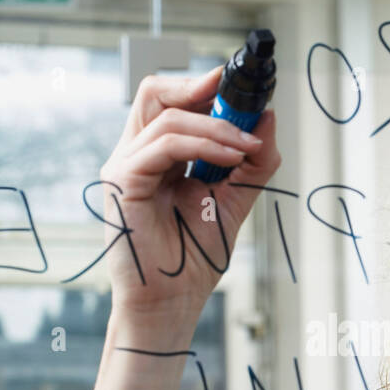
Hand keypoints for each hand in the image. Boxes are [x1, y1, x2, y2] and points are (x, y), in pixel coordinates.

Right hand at [98, 65, 281, 316]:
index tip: (246, 90)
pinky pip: (163, 144)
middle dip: (200, 88)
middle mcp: (136, 154)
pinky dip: (203, 144)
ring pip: (166, 115)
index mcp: (157, 155)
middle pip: (155, 92)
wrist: (172, 302)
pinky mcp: (122, 180)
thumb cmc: (194, 258)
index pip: (173, 102)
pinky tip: (232, 158)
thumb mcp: (234, 198)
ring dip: (217, 126)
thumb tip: (267, 117)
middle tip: (241, 101)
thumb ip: (253, 162)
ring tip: (248, 147)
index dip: (206, 87)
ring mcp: (125, 165)